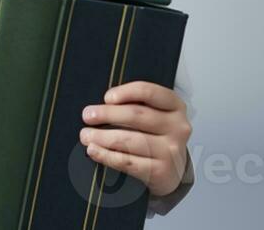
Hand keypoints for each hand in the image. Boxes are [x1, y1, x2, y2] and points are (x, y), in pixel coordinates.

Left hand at [78, 80, 190, 197]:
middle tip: (88, 115)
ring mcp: (171, 150)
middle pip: (137, 116)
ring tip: (86, 135)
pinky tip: (94, 150)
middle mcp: (177, 127)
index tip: (107, 97)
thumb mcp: (155, 114)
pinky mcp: (161, 171)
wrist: (174, 170)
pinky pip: (128, 161)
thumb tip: (104, 105)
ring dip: (103, 137)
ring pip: (130, 140)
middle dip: (108, 114)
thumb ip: (136, 104)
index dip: (126, 92)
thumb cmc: (157, 136)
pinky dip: (107, 156)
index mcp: (175, 106)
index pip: (149, 92)